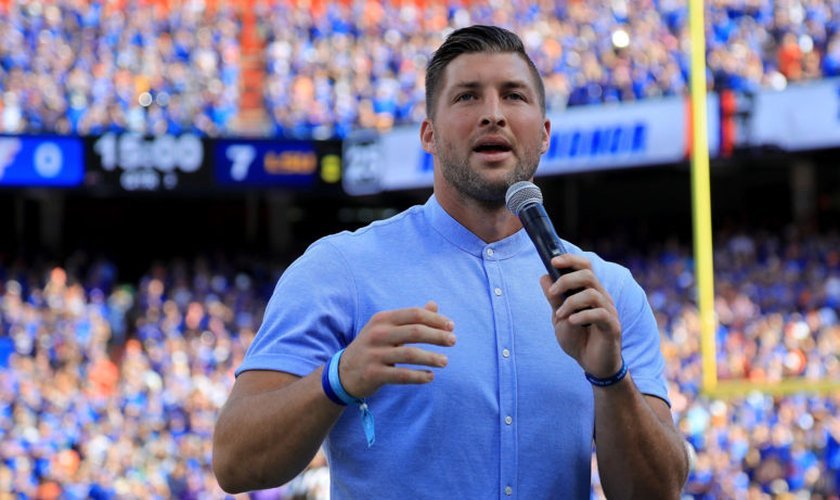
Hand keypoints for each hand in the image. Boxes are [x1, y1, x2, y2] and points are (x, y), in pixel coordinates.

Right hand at [339, 301, 455, 397]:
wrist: (344, 372)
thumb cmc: (373, 346)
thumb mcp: (387, 328)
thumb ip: (410, 317)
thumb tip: (434, 304)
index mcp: (382, 319)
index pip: (414, 314)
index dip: (435, 319)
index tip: (451, 326)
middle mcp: (378, 334)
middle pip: (415, 332)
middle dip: (437, 336)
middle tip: (453, 341)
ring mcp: (375, 354)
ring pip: (410, 354)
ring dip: (431, 358)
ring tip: (445, 361)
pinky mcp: (374, 374)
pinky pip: (402, 375)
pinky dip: (419, 376)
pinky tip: (430, 377)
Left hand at [539, 254, 622, 377]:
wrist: (591, 365)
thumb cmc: (578, 340)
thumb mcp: (560, 318)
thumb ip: (554, 299)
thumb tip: (544, 277)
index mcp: (590, 292)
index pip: (585, 266)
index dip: (570, 260)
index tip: (553, 261)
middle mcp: (602, 298)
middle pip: (588, 274)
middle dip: (566, 280)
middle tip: (551, 294)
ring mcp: (609, 311)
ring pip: (592, 293)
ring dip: (571, 302)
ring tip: (560, 315)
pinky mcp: (613, 327)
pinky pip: (600, 313)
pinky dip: (582, 315)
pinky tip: (571, 323)